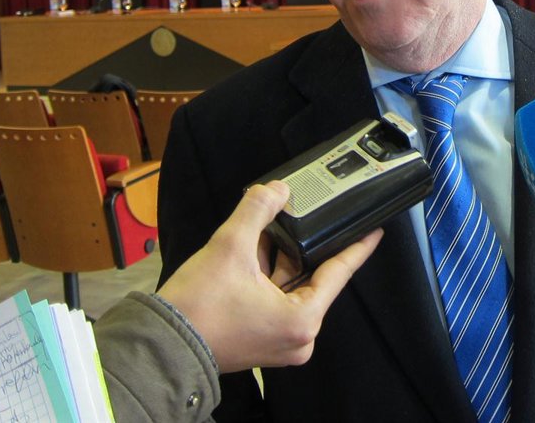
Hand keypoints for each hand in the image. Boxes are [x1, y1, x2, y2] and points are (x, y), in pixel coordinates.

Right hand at [158, 181, 381, 372]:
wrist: (161, 345)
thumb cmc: (196, 308)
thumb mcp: (231, 246)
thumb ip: (258, 210)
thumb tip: (276, 189)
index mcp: (303, 320)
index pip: (339, 273)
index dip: (356, 247)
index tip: (374, 232)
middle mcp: (298, 336)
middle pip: (312, 277)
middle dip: (301, 245)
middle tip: (304, 216)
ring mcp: (280, 340)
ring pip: (290, 285)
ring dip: (279, 258)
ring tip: (267, 228)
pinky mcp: (262, 338)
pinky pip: (276, 298)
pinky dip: (267, 274)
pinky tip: (254, 249)